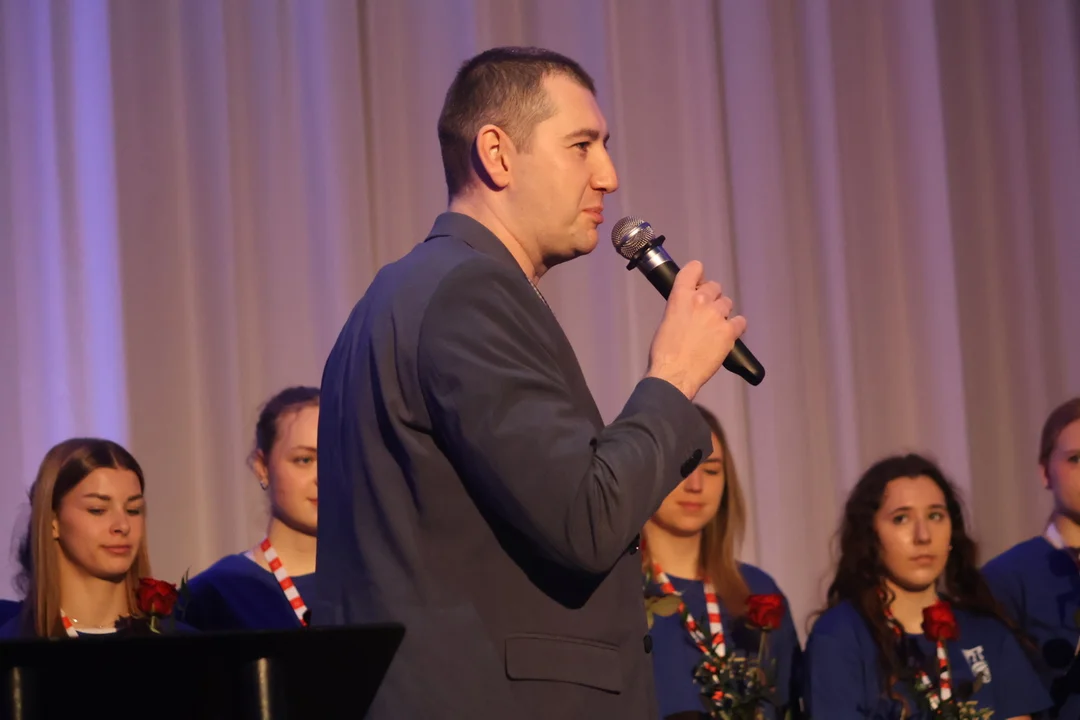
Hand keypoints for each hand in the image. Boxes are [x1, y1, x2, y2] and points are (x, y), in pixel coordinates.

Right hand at [645, 261, 746, 398]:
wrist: (674, 374)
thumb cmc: (664, 353)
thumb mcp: (666, 321)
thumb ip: (680, 307)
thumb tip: (688, 307)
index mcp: (680, 296)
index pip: (695, 269)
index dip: (698, 274)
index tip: (699, 282)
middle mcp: (701, 301)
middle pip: (715, 286)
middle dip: (711, 297)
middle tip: (705, 312)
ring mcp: (717, 316)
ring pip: (727, 303)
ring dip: (722, 312)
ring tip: (714, 328)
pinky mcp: (729, 332)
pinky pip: (740, 322)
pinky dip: (736, 327)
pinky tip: (726, 335)